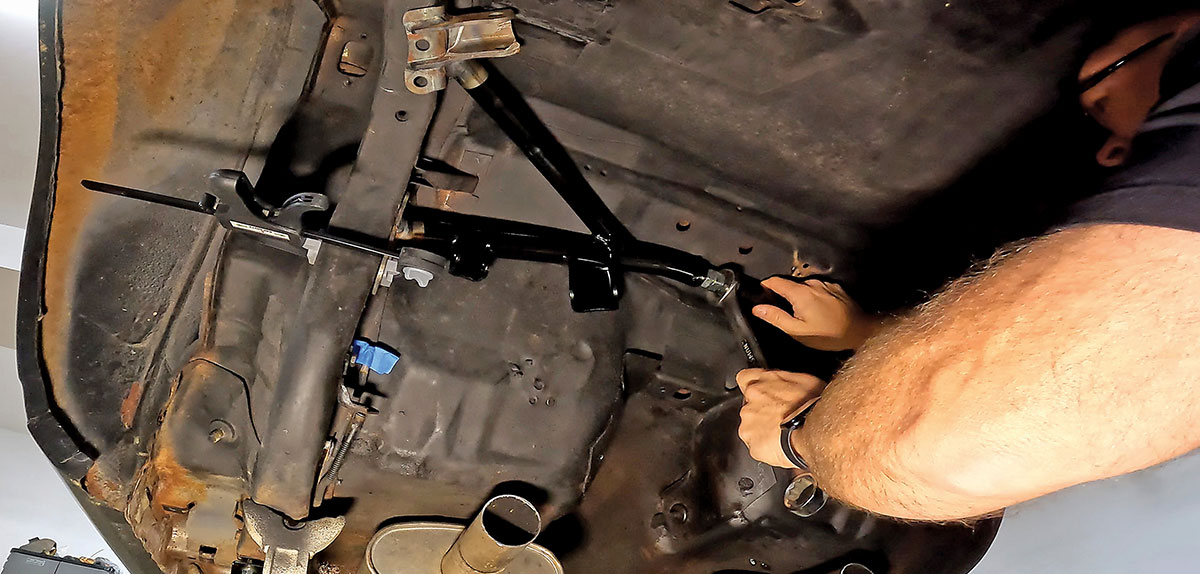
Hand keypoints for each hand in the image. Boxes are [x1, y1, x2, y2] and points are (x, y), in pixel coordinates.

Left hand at [736, 368, 825, 468]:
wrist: (816, 434)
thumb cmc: (815, 408)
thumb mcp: (806, 381)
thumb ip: (786, 380)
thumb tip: (784, 382)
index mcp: (762, 383)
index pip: (745, 377)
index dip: (755, 385)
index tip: (763, 392)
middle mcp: (750, 402)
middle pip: (749, 405)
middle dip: (762, 411)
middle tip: (782, 417)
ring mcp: (749, 424)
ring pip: (752, 426)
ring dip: (764, 429)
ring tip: (785, 433)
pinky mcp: (752, 444)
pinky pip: (756, 446)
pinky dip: (766, 447)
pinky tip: (782, 446)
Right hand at [753, 277, 874, 351]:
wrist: (861, 331)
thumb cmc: (828, 335)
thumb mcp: (798, 331)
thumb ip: (776, 318)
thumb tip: (757, 308)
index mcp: (800, 293)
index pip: (775, 280)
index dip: (765, 286)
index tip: (761, 294)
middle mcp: (812, 283)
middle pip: (790, 283)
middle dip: (782, 293)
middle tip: (782, 310)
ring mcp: (825, 284)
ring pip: (804, 286)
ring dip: (799, 295)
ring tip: (801, 312)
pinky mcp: (836, 287)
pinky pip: (818, 288)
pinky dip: (813, 295)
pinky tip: (817, 310)